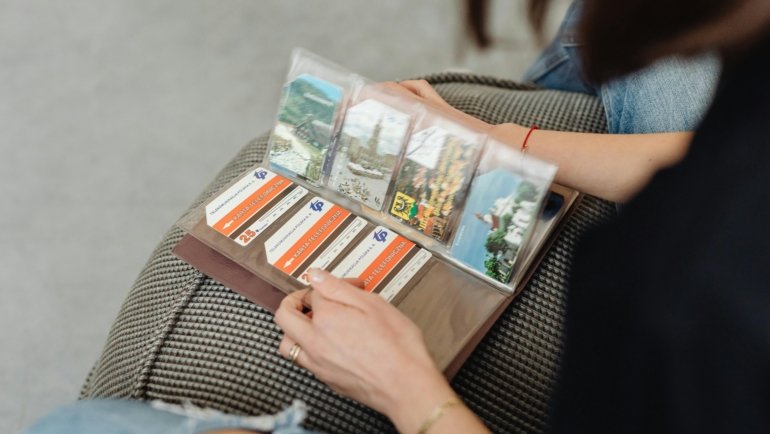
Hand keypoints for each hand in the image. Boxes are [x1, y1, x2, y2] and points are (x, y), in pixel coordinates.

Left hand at [274, 269, 454, 430]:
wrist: (406, 386)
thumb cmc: (397, 345)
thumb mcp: (372, 304)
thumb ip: (338, 287)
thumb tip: (315, 275)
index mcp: (326, 318)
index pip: (313, 292)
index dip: (331, 284)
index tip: (349, 286)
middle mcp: (314, 341)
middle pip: (285, 316)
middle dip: (294, 301)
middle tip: (311, 298)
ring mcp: (317, 364)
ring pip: (287, 343)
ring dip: (293, 328)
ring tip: (312, 322)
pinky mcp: (326, 380)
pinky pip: (303, 361)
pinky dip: (307, 348)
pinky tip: (328, 344)